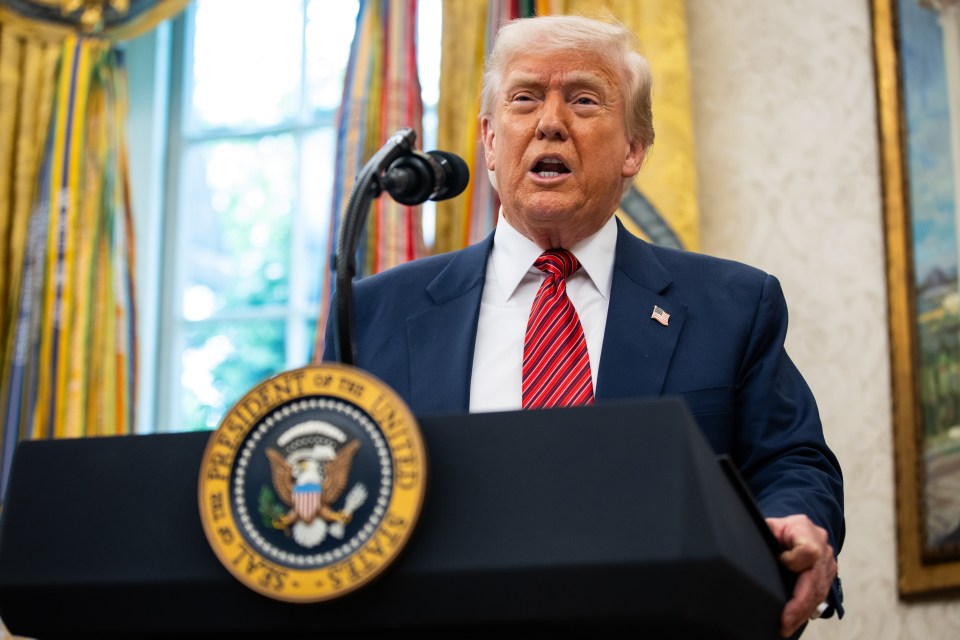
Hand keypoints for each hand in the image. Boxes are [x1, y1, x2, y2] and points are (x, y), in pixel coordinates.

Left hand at [765, 515, 836, 637]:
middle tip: (784, 621)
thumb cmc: (778, 527)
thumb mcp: (769, 525)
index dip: (794, 561)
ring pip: (819, 591)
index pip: (808, 551)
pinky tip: (797, 620)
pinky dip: (808, 609)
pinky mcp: (829, 574)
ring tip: (787, 626)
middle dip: (799, 604)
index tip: (780, 561)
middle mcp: (822, 546)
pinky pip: (820, 595)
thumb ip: (763, 535)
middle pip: (815, 579)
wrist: (798, 526)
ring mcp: (828, 562)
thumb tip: (744, 549)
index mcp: (805, 529)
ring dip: (802, 612)